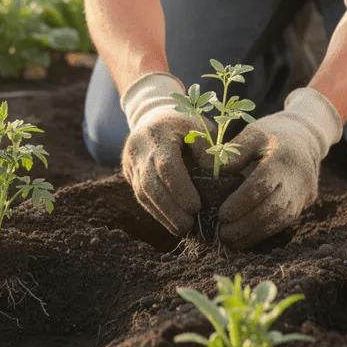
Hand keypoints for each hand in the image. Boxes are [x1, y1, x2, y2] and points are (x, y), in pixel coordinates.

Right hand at [119, 72, 207, 235]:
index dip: (179, 188)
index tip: (196, 207)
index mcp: (158, 132)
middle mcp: (138, 148)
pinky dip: (157, 211)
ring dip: (163, 214)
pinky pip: (141, 197)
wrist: (153, 117)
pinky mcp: (130, 174)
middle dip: (170, 209)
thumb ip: (208, 152)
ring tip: (183, 229)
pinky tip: (171, 222)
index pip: (166, 165)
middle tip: (189, 226)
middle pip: (150, 184)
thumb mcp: (201, 129)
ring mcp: (130, 162)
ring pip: (143, 193)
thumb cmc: (184, 124)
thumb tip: (216, 179)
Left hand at [216, 88, 342, 248]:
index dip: (240, 204)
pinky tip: (246, 238)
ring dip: (255, 234)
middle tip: (222, 234)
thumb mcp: (253, 133)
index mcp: (281, 158)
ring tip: (231, 240)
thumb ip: (233, 153)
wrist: (307, 137)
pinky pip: (285, 222)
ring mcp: (303, 192)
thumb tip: (209, 172)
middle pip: (272, 208)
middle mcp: (296, 178)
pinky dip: (265, 232)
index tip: (221, 215)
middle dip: (245, 226)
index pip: (260, 186)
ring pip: (280, 220)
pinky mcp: (305, 202)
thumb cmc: (273, 134)